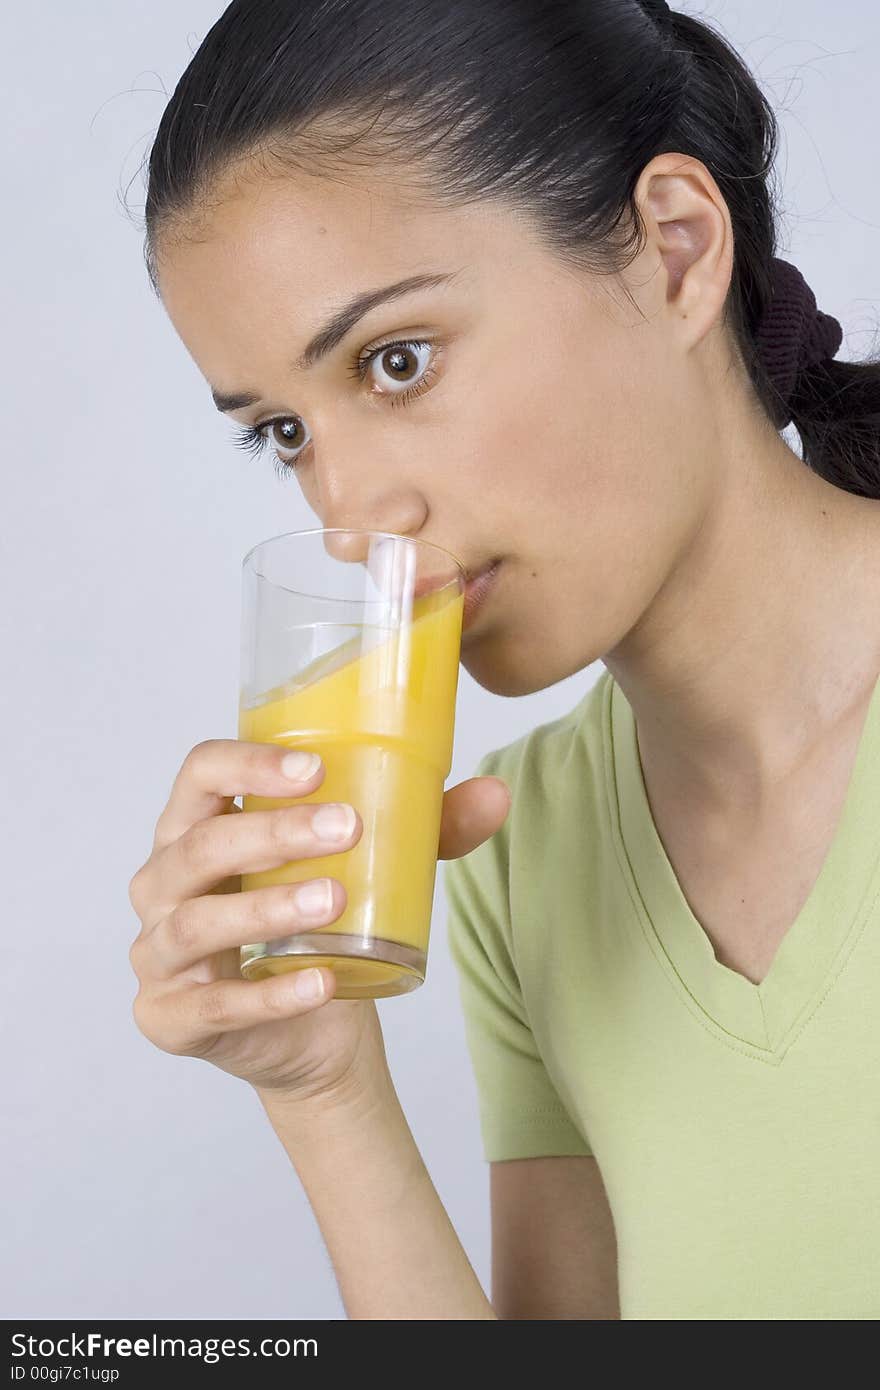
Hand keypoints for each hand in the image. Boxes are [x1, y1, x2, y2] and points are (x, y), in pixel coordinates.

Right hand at [128, 739, 510, 1104]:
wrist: (317, 1034)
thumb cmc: (324, 929)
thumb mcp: (376, 871)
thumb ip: (428, 832)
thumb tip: (497, 794)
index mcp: (197, 828)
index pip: (200, 774)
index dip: (247, 764)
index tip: (314, 769)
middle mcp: (163, 884)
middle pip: (198, 844)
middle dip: (272, 833)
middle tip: (345, 829)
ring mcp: (157, 954)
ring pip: (196, 923)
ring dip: (266, 908)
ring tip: (333, 901)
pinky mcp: (169, 1018)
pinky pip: (213, 1006)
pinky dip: (269, 996)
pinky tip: (321, 983)